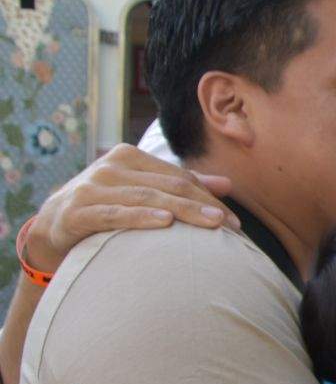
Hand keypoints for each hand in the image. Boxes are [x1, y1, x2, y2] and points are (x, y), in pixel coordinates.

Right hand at [26, 144, 236, 272]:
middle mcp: (111, 167)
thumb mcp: (140, 191)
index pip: (179, 177)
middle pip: (167, 186)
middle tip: (231, 226)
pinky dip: (140, 217)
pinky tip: (165, 222)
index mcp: (129, 157)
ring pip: (146, 198)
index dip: (209, 197)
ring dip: (182, 211)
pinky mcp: (77, 210)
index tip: (235, 222)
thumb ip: (180, 186)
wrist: (53, 226)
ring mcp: (92, 187)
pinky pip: (114, 214)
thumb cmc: (106, 206)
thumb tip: (228, 184)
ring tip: (211, 224)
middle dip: (202, 205)